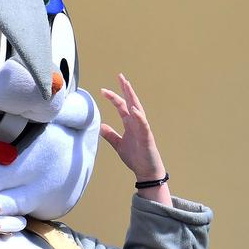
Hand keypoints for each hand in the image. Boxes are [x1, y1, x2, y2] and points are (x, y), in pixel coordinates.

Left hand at [99, 73, 171, 203]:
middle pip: (131, 102)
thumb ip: (111, 135)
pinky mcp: (147, 137)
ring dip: (133, 97)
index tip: (102, 90)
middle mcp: (136, 123)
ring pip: (137, 109)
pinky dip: (139, 117)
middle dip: (125, 89)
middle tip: (120, 76)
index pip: (121, 106)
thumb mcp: (119, 145)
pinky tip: (134, 109)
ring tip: (128, 86)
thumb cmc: (136, 158)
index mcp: (130, 124)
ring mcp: (143, 129)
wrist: (146, 171)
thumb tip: (100, 127)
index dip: (113, 97)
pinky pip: (143, 125)